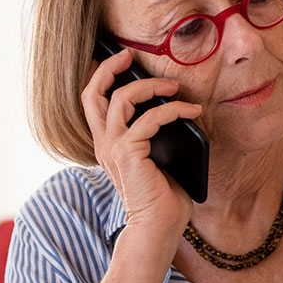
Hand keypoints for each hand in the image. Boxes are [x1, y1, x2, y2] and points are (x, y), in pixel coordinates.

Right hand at [79, 49, 202, 243]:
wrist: (158, 227)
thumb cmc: (162, 197)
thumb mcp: (156, 157)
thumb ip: (154, 134)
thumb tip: (174, 104)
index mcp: (107, 144)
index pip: (91, 102)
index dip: (100, 76)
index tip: (120, 60)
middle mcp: (104, 144)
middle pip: (92, 93)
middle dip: (109, 68)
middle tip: (129, 55)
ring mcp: (114, 148)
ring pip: (120, 98)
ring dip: (149, 85)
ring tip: (173, 86)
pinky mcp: (129, 153)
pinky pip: (151, 118)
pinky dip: (174, 109)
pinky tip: (191, 110)